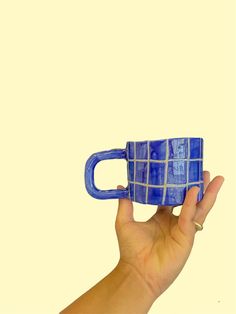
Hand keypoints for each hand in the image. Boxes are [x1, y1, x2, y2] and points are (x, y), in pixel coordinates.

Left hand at [115, 171, 223, 298]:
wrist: (136, 271)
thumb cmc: (131, 250)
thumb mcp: (124, 221)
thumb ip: (125, 203)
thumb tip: (120, 187)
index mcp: (161, 217)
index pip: (173, 198)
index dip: (178, 186)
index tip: (182, 172)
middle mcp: (174, 222)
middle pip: (191, 201)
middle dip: (199, 187)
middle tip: (204, 171)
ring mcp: (182, 230)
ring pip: (198, 208)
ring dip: (207, 194)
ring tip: (215, 179)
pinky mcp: (186, 237)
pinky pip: (190, 217)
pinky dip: (192, 204)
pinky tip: (194, 191)